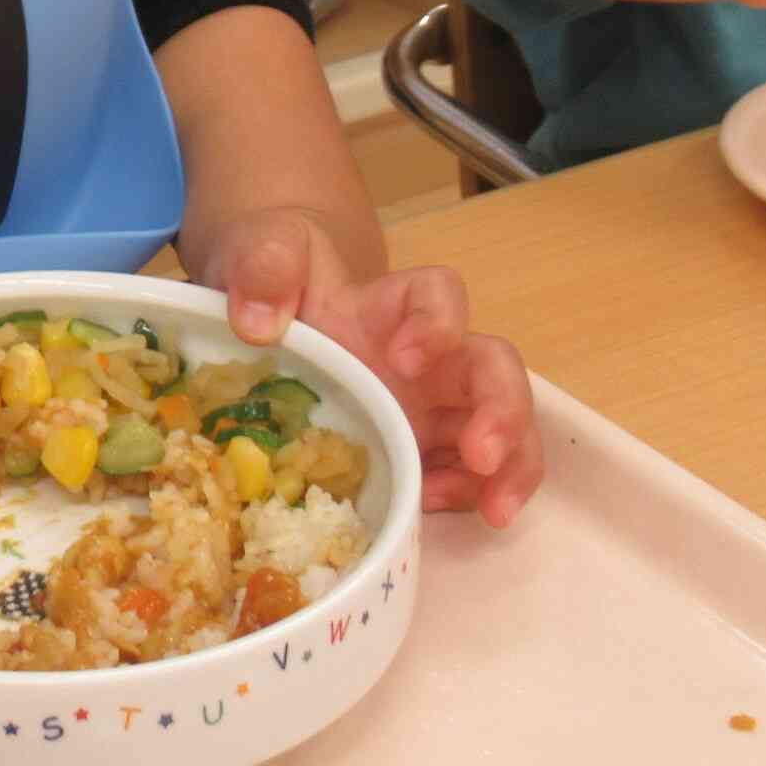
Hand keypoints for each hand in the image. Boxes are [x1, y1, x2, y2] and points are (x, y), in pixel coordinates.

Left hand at [201, 209, 541, 526]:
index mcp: (391, 305)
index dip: (437, 324)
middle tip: (482, 455)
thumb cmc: (270, 279)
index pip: (439, 295)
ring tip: (492, 510)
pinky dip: (463, 496)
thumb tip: (259, 324)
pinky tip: (432, 512)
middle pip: (496, 369)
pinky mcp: (418, 451)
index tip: (405, 359)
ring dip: (508, 468)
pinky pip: (464, 475)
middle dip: (503, 412)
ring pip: (501, 428)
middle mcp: (428, 356)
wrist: (260, 321)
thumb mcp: (257, 252)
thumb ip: (263, 265)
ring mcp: (429, 408)